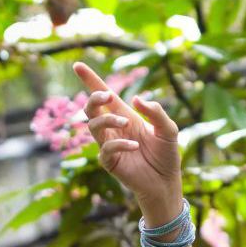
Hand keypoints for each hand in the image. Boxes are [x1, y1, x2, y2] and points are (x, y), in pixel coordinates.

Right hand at [72, 61, 181, 218]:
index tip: (77, 65)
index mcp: (125, 116)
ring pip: (93, 125)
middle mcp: (114, 128)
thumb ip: (156, 113)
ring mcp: (109, 144)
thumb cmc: (166, 154)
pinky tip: (134, 145)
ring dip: (107, 119)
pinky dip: (118, 144)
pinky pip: (105, 149)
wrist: (167, 182)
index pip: (104, 95)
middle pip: (92, 107)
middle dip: (95, 98)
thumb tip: (136, 99)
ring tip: (126, 123)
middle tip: (108, 96)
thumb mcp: (168, 130)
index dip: (90, 80)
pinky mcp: (110, 162)